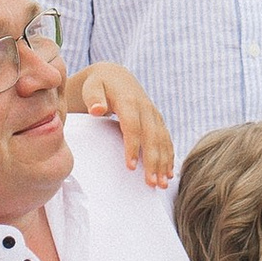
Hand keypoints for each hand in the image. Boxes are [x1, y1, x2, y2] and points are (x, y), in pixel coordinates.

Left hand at [68, 64, 175, 188]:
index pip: (132, 126)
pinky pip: (166, 139)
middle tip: (152, 184)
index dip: (133, 147)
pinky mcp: (157, 120)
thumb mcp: (92, 87)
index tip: (131, 167)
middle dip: (153, 161)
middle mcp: (146, 108)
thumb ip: (94, 98)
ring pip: (163, 140)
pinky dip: (169, 156)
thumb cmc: (98, 85)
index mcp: (129, 101)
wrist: (115, 76)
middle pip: (152, 137)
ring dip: (164, 163)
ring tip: (162, 184)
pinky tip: (169, 173)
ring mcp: (154, 114)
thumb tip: (97, 110)